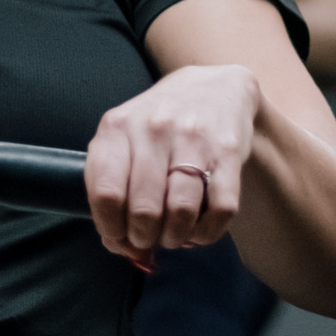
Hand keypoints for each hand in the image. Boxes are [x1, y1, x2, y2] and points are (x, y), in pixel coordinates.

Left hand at [87, 62, 259, 270]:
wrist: (214, 87)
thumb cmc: (158, 126)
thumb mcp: (123, 141)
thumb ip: (111, 191)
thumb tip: (122, 248)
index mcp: (117, 128)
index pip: (106, 194)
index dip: (112, 229)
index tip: (120, 236)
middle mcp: (154, 128)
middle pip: (144, 210)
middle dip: (145, 238)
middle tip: (150, 237)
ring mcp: (193, 138)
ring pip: (182, 212)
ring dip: (176, 237)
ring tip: (175, 234)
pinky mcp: (229, 150)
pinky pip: (221, 209)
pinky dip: (208, 232)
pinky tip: (200, 227)